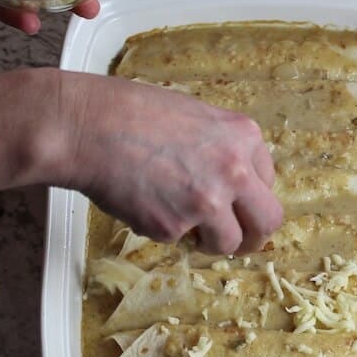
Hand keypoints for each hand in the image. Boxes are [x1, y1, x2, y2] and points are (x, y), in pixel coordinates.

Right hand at [58, 73, 282, 254]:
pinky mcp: (174, 226)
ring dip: (210, 242)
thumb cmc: (133, 113)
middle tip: (238, 242)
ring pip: (229, 243)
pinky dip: (164, 229)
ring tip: (183, 223)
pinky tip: (144, 202)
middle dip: (254, 237)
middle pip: (268, 221)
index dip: (251, 200)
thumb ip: (223, 149)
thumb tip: (233, 183)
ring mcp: (207, 202)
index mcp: (244, 137)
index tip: (240, 208)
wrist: (88, 125)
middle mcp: (235, 171)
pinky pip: (179, 240)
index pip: (269, 183)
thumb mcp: (196, 117)